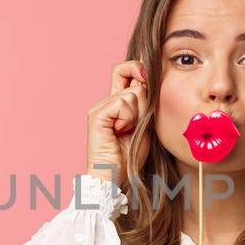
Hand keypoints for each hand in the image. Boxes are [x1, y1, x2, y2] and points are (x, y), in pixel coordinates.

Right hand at [86, 60, 148, 181]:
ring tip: (126, 131)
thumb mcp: (144, 124)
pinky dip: (128, 118)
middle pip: (125, 73)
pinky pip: (122, 103)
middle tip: (137, 120)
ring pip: (130, 93)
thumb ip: (144, 104)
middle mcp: (105, 101)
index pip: (124, 71)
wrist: (114, 176)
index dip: (137, 68)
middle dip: (141, 96)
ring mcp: (99, 107)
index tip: (148, 77)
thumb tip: (146, 81)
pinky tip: (120, 131)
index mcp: (116, 103)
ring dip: (136, 114)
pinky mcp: (97, 115)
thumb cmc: (129, 156)